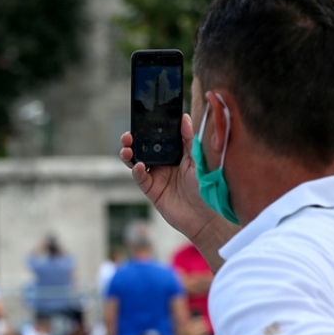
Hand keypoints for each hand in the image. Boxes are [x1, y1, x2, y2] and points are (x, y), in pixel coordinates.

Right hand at [118, 119, 226, 243]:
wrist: (206, 216)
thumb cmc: (207, 187)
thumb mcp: (199, 159)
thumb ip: (190, 139)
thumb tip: (184, 118)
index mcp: (176, 152)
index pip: (158, 137)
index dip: (148, 128)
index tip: (142, 120)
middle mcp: (164, 163)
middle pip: (143, 147)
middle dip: (133, 140)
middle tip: (128, 135)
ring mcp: (157, 176)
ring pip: (137, 161)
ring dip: (129, 153)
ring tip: (127, 148)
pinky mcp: (152, 190)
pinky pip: (140, 179)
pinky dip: (136, 171)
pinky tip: (138, 166)